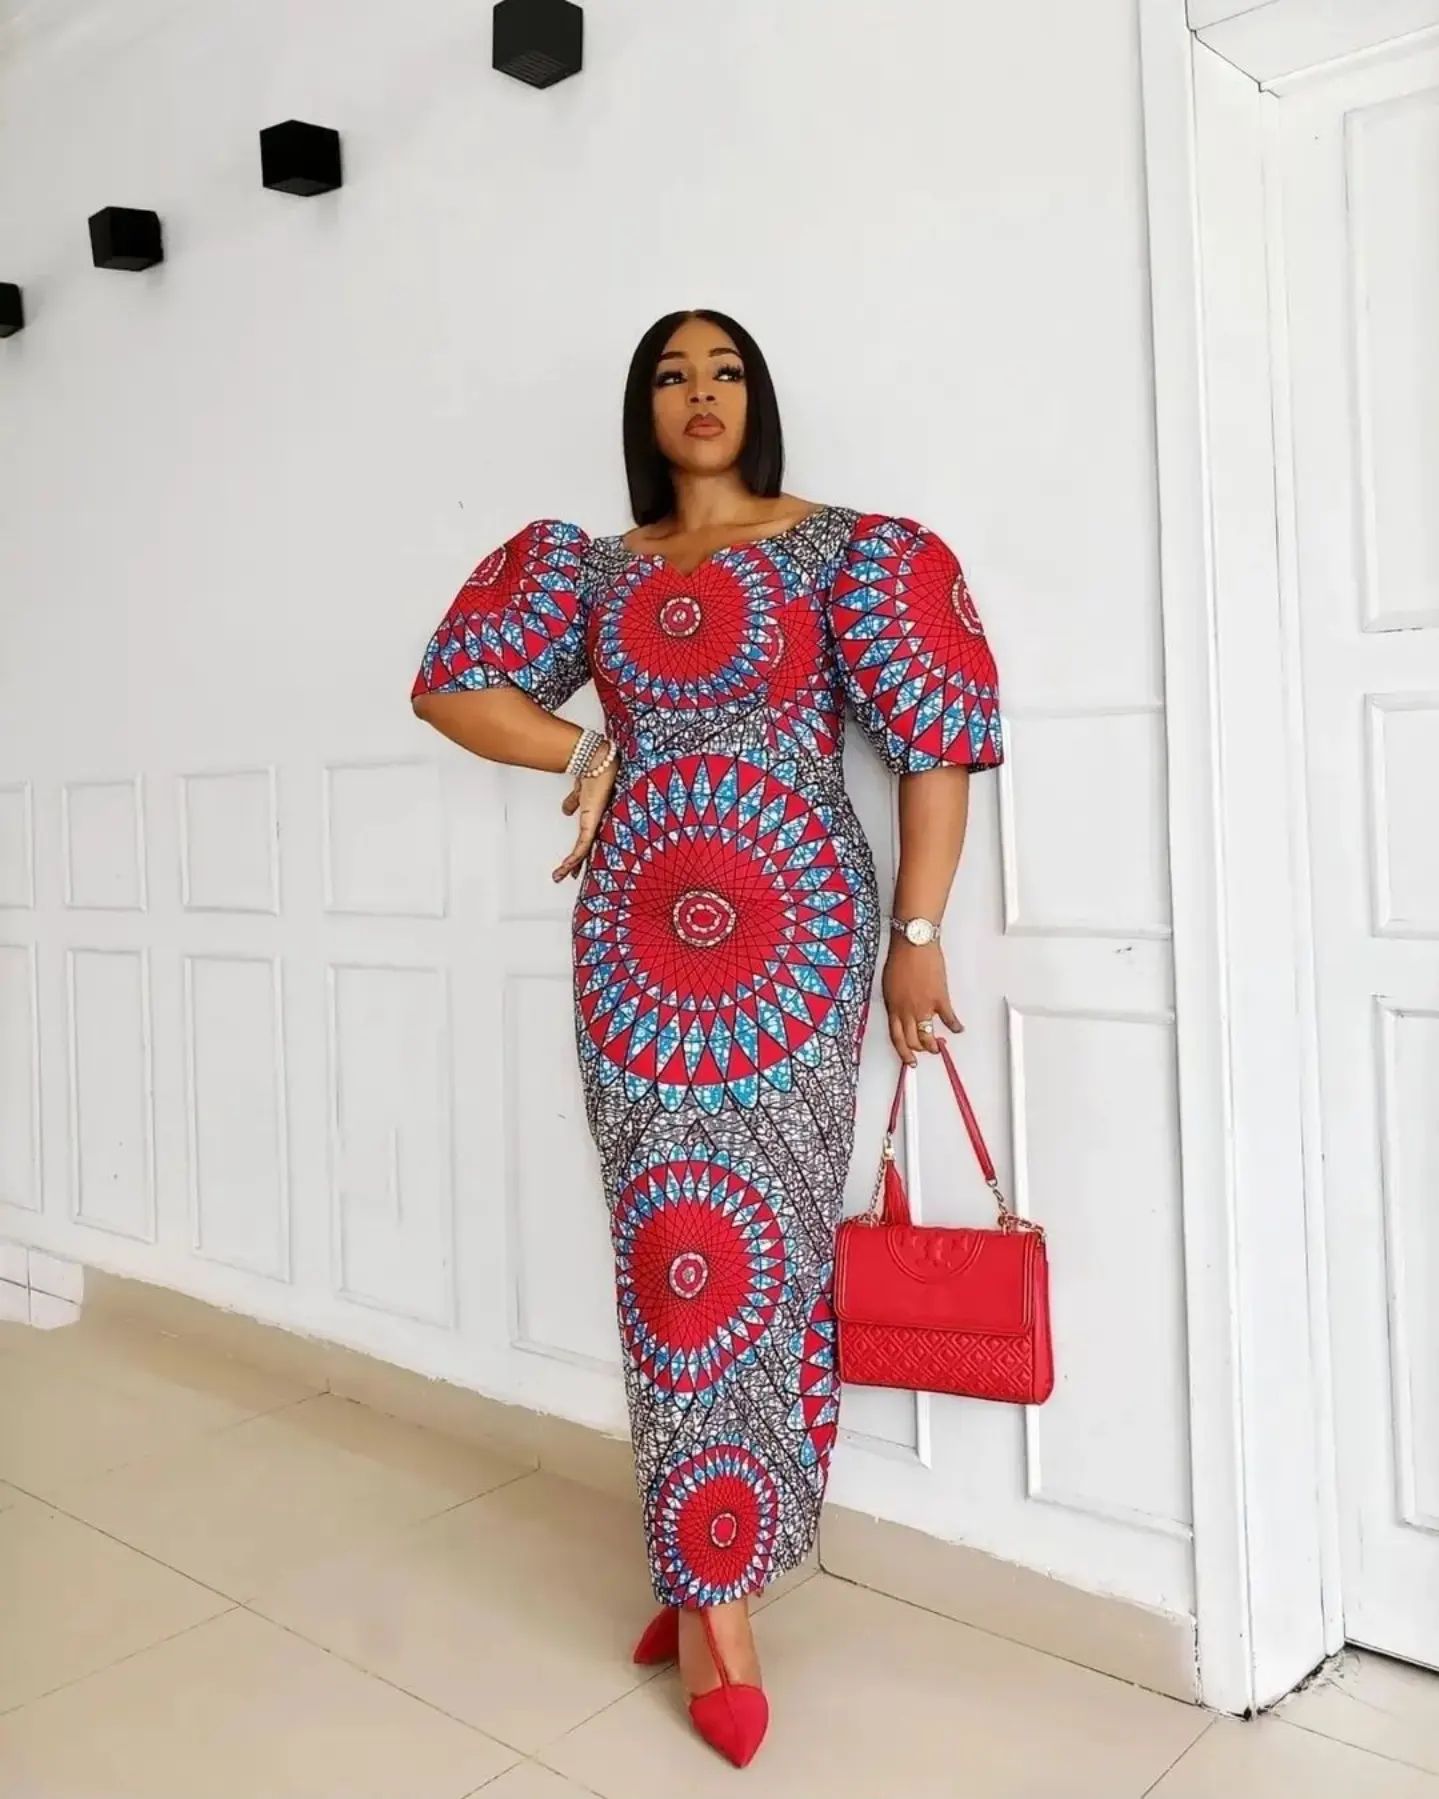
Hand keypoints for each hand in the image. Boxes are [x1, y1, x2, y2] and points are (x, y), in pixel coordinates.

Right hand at [553, 752, 617, 881]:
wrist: (598, 763)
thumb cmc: (595, 772)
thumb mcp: (579, 791)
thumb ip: (574, 801)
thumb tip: (566, 810)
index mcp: (594, 816)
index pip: (586, 839)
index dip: (579, 852)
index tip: (572, 863)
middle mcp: (596, 822)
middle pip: (585, 848)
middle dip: (576, 864)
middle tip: (568, 876)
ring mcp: (596, 824)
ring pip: (583, 851)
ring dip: (571, 864)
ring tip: (561, 876)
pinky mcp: (593, 823)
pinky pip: (583, 844)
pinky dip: (575, 856)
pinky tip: (569, 866)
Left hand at [882, 940, 962, 1066]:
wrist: (913, 945)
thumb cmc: (901, 958)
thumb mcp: (889, 985)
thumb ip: (895, 1002)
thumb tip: (900, 1011)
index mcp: (893, 1008)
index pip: (896, 1038)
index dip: (903, 1052)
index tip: (908, 1059)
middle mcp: (907, 1011)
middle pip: (912, 1041)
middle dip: (919, 1050)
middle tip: (925, 1052)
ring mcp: (924, 1007)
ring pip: (928, 1037)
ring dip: (934, 1045)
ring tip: (939, 1046)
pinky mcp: (940, 1000)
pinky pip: (949, 1019)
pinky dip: (955, 1026)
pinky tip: (957, 1028)